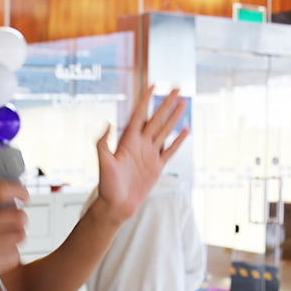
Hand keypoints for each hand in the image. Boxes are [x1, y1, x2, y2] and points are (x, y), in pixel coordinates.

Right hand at [0, 177, 28, 290]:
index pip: (0, 190)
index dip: (19, 190)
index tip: (25, 196)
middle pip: (18, 216)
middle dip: (21, 219)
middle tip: (15, 223)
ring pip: (20, 236)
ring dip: (17, 238)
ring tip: (6, 239)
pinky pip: (14, 255)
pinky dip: (10, 255)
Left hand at [95, 85, 187, 223]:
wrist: (117, 204)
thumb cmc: (107, 185)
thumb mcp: (103, 163)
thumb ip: (103, 143)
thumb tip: (108, 123)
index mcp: (127, 141)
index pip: (139, 115)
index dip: (145, 100)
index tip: (153, 85)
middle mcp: (140, 144)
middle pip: (156, 118)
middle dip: (165, 103)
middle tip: (176, 88)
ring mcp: (150, 154)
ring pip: (165, 131)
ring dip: (174, 117)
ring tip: (183, 103)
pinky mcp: (157, 166)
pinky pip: (170, 150)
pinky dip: (179, 140)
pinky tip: (186, 129)